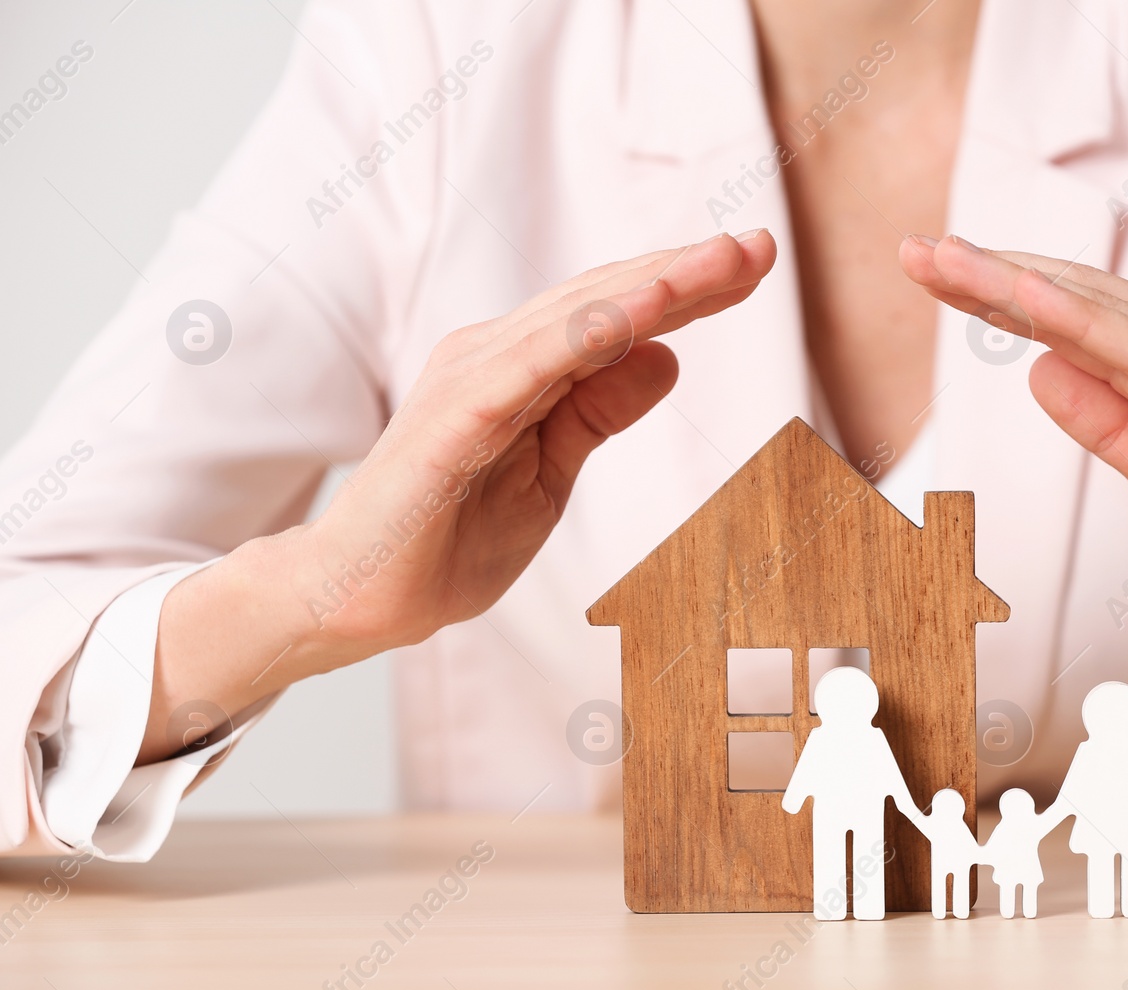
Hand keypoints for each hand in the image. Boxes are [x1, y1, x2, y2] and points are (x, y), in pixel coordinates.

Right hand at [143, 232, 775, 761]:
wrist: (359, 597)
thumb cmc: (448, 536)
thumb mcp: (551, 472)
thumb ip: (599, 412)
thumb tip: (667, 356)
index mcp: (524, 369)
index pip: (617, 315)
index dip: (687, 288)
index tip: (755, 263)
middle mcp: (497, 356)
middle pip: (607, 299)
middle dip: (688, 272)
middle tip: (761, 247)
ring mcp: (473, 379)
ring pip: (580, 316)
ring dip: (656, 284)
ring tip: (724, 262)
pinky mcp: (457, 416)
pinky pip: (536, 364)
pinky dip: (593, 332)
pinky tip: (648, 311)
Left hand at [900, 235, 1127, 708]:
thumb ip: (1106, 427)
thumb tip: (1039, 372)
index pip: (1063, 325)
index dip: (995, 297)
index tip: (927, 274)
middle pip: (1070, 302)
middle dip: (988, 276)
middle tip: (913, 252)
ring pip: (1096, 312)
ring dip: (1019, 282)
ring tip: (950, 258)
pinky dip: (1081, 320)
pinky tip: (1027, 297)